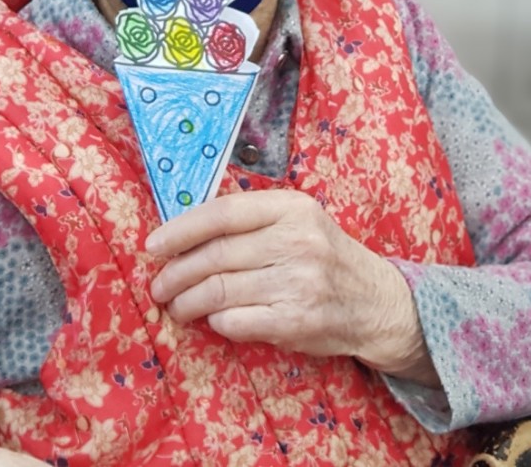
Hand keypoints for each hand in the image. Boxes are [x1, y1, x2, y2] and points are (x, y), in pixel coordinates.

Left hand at [146, 190, 437, 383]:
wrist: (377, 303)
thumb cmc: (325, 257)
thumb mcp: (299, 221)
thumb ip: (252, 219)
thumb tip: (182, 229)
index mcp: (293, 207)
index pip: (223, 213)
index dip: (181, 229)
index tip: (153, 244)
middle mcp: (296, 241)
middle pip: (214, 256)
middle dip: (175, 273)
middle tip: (159, 285)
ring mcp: (297, 283)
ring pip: (218, 291)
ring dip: (187, 302)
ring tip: (176, 306)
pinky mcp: (295, 321)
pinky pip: (235, 322)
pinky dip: (216, 322)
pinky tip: (215, 320)